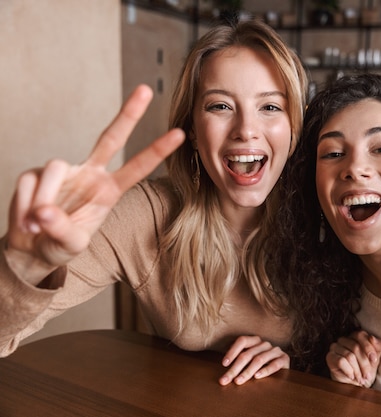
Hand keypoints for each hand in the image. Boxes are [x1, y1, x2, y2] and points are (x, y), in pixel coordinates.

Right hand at [5, 85, 184, 283]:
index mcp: (108, 191)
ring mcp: (63, 171)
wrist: (30, 249)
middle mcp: (90, 174)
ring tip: (37, 226)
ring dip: (45, 199)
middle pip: (111, 138)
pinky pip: (29, 183)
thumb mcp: (69, 245)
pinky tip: (26, 222)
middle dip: (128, 114)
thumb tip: (45, 212)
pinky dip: (24, 205)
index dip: (157, 151)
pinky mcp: (35, 173)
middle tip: (146, 89)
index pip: (137, 168)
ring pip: (54, 167)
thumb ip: (62, 230)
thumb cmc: (58, 245)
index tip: (180, 134)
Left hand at [219, 335, 289, 385]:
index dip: (232, 351)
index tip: (224, 364)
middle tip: (226, 380)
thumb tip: (223, 375)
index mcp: (255, 341)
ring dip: (247, 371)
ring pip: (259, 359)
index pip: (242, 341)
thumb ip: (239, 363)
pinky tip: (257, 377)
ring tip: (238, 381)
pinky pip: (274, 364)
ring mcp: (275, 350)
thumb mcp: (250, 360)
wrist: (283, 367)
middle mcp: (265, 344)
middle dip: (235, 368)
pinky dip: (265, 370)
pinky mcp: (284, 358)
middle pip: (248, 354)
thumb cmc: (262, 365)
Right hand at [326, 330, 380, 387]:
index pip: (360, 335)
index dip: (368, 347)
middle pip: (355, 347)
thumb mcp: (375, 358)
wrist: (355, 384)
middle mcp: (343, 339)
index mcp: (354, 336)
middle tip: (368, 376)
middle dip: (364, 364)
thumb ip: (377, 347)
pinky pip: (341, 361)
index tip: (374, 360)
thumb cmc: (365, 369)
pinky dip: (349, 371)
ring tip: (361, 379)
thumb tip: (373, 338)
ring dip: (357, 371)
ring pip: (349, 356)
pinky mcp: (330, 357)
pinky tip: (352, 377)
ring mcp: (334, 347)